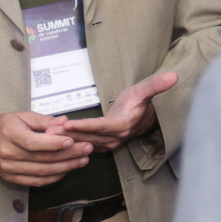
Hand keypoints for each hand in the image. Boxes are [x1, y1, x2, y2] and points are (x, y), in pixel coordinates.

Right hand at [0, 110, 95, 186]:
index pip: (34, 143)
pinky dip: (55, 177)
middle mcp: (8, 154)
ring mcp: (9, 169)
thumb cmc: (6, 124)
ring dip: (66, 167)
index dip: (55, 144)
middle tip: (87, 149)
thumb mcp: (23, 116)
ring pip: (43, 172)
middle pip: (42, 159)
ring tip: (83, 160)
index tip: (73, 141)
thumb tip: (65, 122)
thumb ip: (44, 121)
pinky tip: (68, 169)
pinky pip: (37, 181)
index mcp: (9, 134)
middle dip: (68, 155)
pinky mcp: (12, 179)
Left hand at [59, 71, 177, 150]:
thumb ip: (156, 85)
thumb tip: (174, 75)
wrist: (142, 118)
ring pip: (83, 142)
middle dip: (68, 134)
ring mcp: (106, 144)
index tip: (69, 124)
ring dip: (65, 138)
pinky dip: (68, 141)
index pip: (102, 127)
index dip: (86, 127)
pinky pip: (82, 144)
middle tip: (48, 130)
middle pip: (88, 137)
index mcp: (123, 125)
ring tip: (46, 132)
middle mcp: (114, 138)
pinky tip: (53, 135)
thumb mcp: (145, 91)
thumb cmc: (139, 102)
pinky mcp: (100, 145)